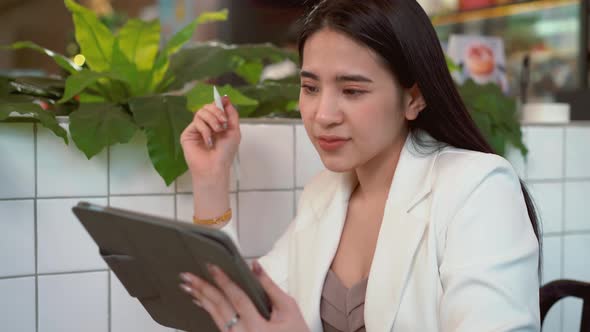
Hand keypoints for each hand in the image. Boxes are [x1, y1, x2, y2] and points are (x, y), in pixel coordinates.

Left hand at [179, 260, 309, 331]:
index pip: (237, 299)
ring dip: (202, 299)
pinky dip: (209, 311)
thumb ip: (270, 286)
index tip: (211, 267)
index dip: (223, 281)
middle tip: (188, 276)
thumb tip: (254, 266)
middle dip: (203, 289)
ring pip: (215, 318)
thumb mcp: (289, 308)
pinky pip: (218, 325)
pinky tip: (201, 301)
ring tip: (189, 286)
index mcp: (258, 328)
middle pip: (219, 308)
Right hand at [180, 96, 240, 176]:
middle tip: (223, 122)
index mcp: (217, 124)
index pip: (216, 107)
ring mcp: (196, 129)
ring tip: (217, 131)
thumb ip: (232, 114)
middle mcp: (206, 125)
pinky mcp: (188, 133)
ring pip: (201, 112)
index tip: (225, 100)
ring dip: (212, 120)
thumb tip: (226, 98)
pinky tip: (208, 140)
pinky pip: (196, 122)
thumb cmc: (225, 152)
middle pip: (208, 106)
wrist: (215, 167)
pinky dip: (205, 130)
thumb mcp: (234, 131)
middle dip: (217, 111)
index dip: (220, 103)